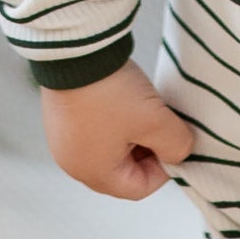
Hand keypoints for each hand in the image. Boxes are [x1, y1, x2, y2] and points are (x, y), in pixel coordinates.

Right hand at [42, 61, 194, 199]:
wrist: (75, 50)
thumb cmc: (111, 93)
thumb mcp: (154, 122)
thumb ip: (176, 146)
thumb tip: (179, 153)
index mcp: (93, 172)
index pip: (139, 188)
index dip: (164, 169)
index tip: (174, 142)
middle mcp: (72, 162)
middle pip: (122, 170)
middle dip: (146, 150)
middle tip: (160, 125)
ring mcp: (63, 138)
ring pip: (110, 148)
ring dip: (131, 134)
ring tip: (142, 108)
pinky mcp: (61, 116)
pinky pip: (94, 129)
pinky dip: (113, 120)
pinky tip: (121, 98)